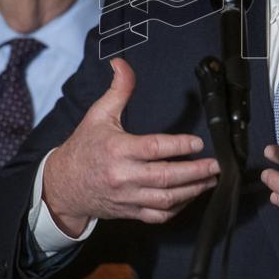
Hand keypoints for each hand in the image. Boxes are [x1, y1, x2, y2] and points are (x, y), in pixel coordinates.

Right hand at [43, 58, 219, 235]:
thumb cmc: (84, 147)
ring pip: (166, 199)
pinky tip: (190, 196)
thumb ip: (118, 90)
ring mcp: (128, 197)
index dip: (179, 146)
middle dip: (196, 172)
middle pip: (166, 177)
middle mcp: (123, 176)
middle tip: (215, 165)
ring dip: (192, 191)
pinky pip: (158, 215)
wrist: (62, 185)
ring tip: (210, 180)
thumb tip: (121, 63)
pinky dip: (177, 208)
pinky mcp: (130, 211)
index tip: (197, 143)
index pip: (154, 148)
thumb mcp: (98, 114)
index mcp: (117, 149)